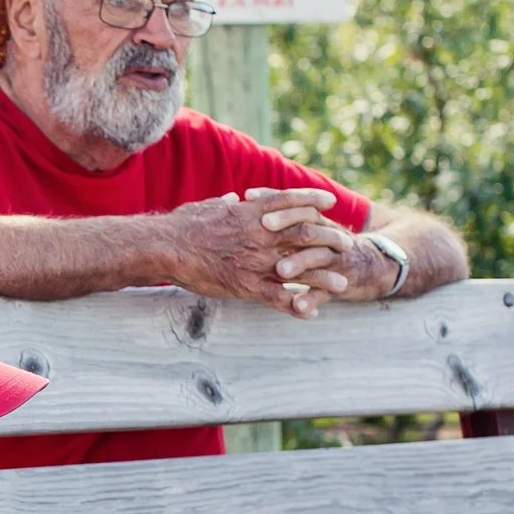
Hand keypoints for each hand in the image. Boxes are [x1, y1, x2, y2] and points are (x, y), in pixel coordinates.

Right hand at [161, 188, 352, 316]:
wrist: (165, 246)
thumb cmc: (181, 225)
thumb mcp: (207, 207)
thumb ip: (226, 204)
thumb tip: (234, 200)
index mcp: (252, 213)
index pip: (291, 202)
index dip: (313, 200)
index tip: (329, 202)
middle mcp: (261, 235)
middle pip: (306, 233)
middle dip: (330, 237)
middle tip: (347, 243)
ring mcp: (256, 261)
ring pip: (301, 267)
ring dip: (324, 275)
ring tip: (342, 282)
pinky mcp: (245, 285)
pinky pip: (278, 297)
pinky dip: (296, 305)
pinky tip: (309, 313)